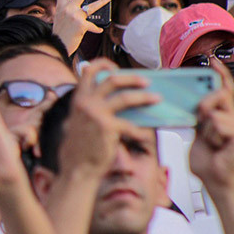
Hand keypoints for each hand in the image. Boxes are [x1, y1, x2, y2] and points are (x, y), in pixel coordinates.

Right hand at [53, 0, 108, 53]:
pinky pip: (92, 26)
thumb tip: (83, 8)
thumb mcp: (60, 19)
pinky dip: (96, 28)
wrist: (56, 47)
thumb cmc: (59, 34)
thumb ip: (68, 12)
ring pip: (91, 6)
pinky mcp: (81, 25)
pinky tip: (99, 29)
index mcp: (60, 6)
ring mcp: (74, 16)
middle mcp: (67, 9)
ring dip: (102, 1)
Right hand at [57, 59, 159, 176]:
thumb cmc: (80, 148)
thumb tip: (116, 100)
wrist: (76, 169)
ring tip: (157, 98)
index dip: (102, 64)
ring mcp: (96, 114)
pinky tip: (145, 135)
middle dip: (132, 79)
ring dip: (144, 97)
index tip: (115, 68)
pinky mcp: (108, 128)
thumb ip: (90, 109)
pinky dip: (140, 130)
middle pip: (112, 80)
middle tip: (146, 81)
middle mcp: (85, 103)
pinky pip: (131, 125)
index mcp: (78, 99)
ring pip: (125, 98)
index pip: (87, 71)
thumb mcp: (79, 123)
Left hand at [190, 61, 233, 186]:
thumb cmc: (207, 158)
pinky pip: (216, 123)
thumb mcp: (198, 131)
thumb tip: (195, 101)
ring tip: (210, 141)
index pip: (225, 89)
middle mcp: (233, 117)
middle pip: (217, 94)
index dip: (221, 74)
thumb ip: (199, 115)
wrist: (213, 178)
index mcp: (223, 114)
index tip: (213, 61)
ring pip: (213, 111)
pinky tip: (216, 145)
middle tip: (201, 122)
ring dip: (205, 129)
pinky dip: (210, 135)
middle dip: (203, 105)